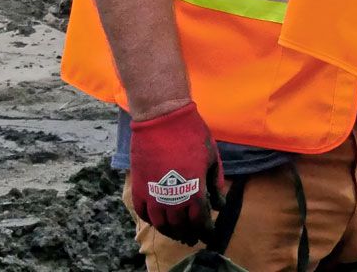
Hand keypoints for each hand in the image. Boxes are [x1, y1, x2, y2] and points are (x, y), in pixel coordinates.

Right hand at [128, 101, 222, 244]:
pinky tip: (158, 220)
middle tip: (193, 237)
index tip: (209, 235)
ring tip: (177, 232)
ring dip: (170, 230)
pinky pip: (142, 212)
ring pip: (161, 223)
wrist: (161, 118)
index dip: (205, 231)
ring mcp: (152, 194)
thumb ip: (215, 181)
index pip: (199, 220)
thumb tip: (218, 202)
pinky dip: (151, 220)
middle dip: (188, 233)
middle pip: (180, 225)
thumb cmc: (191, 134)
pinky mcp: (138, 187)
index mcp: (193, 189)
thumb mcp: (212, 156)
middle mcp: (172, 197)